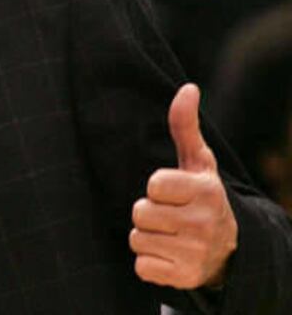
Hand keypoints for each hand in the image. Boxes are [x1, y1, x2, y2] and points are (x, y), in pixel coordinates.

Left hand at [130, 83, 237, 288]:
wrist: (227, 250)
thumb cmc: (200, 197)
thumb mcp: (197, 163)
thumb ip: (185, 126)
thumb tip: (188, 88)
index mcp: (205, 191)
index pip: (153, 185)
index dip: (156, 188)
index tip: (172, 192)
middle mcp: (204, 223)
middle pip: (140, 213)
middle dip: (148, 214)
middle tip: (170, 216)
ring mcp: (195, 253)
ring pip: (138, 239)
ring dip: (148, 238)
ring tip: (170, 235)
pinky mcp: (184, 277)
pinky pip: (141, 266)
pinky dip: (149, 263)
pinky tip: (169, 256)